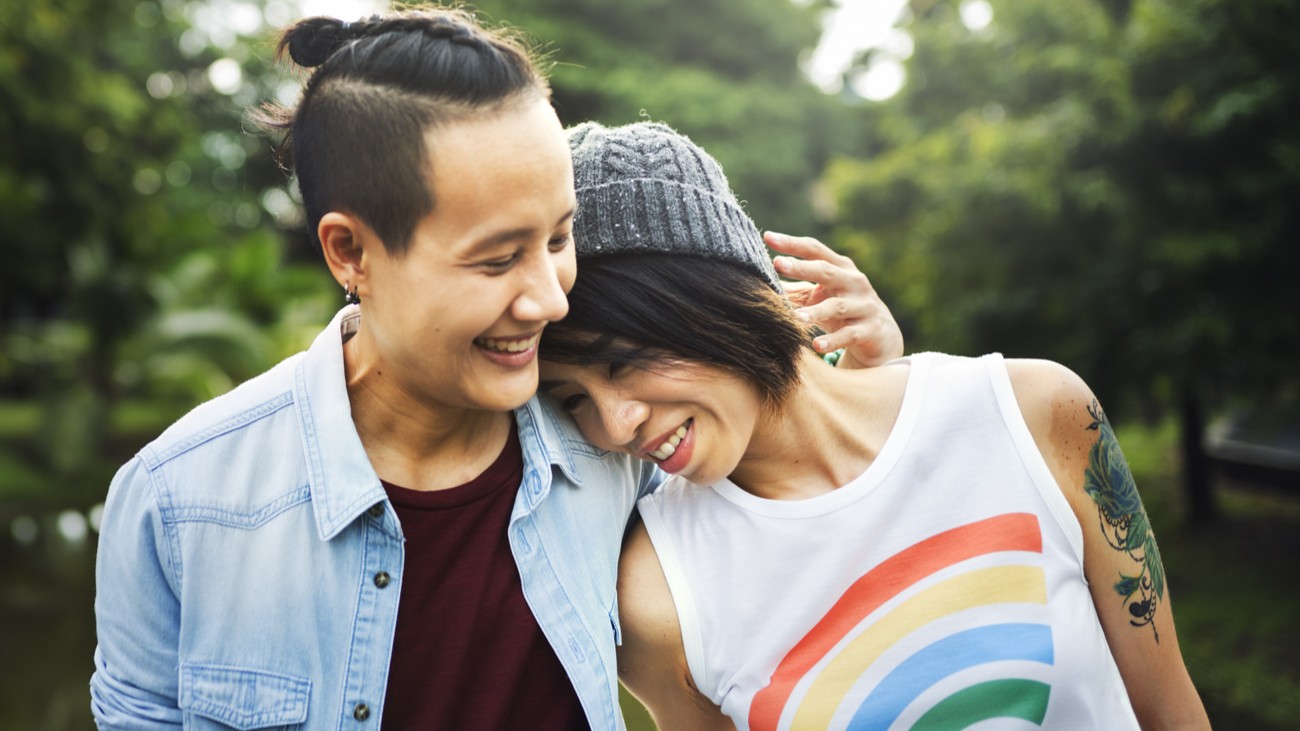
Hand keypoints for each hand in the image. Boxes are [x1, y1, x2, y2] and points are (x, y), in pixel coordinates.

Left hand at [766, 231, 903, 368]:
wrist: (880, 335)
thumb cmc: (841, 309)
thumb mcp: (820, 296)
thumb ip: (795, 289)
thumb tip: (757, 284)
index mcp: (840, 267)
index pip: (815, 250)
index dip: (792, 244)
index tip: (768, 237)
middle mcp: (854, 281)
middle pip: (826, 271)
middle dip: (802, 267)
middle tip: (778, 264)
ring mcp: (864, 305)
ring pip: (837, 307)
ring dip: (815, 312)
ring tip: (794, 318)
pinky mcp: (870, 329)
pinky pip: (850, 335)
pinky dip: (833, 342)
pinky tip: (816, 347)